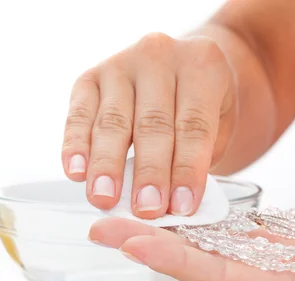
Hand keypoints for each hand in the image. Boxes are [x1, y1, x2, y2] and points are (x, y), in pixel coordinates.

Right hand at [61, 33, 235, 217]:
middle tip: (146, 209)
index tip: (182, 207)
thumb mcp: (219, 125)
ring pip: (114, 120)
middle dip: (149, 172)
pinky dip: (75, 145)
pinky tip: (75, 172)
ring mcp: (121, 64)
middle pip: (153, 124)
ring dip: (108, 165)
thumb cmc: (202, 106)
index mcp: (202, 65)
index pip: (194, 125)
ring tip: (105, 199)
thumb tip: (175, 206)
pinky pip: (79, 114)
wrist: (181, 66)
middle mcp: (159, 56)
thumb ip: (199, 159)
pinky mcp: (89, 77)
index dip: (187, 169)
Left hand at [89, 218, 294, 280]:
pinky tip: (176, 214)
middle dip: (154, 248)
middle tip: (107, 228)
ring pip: (211, 253)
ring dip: (168, 235)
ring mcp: (275, 269)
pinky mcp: (280, 252)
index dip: (180, 262)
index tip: (137, 244)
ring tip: (126, 217)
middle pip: (204, 267)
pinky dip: (198, 228)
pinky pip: (231, 242)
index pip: (227, 278)